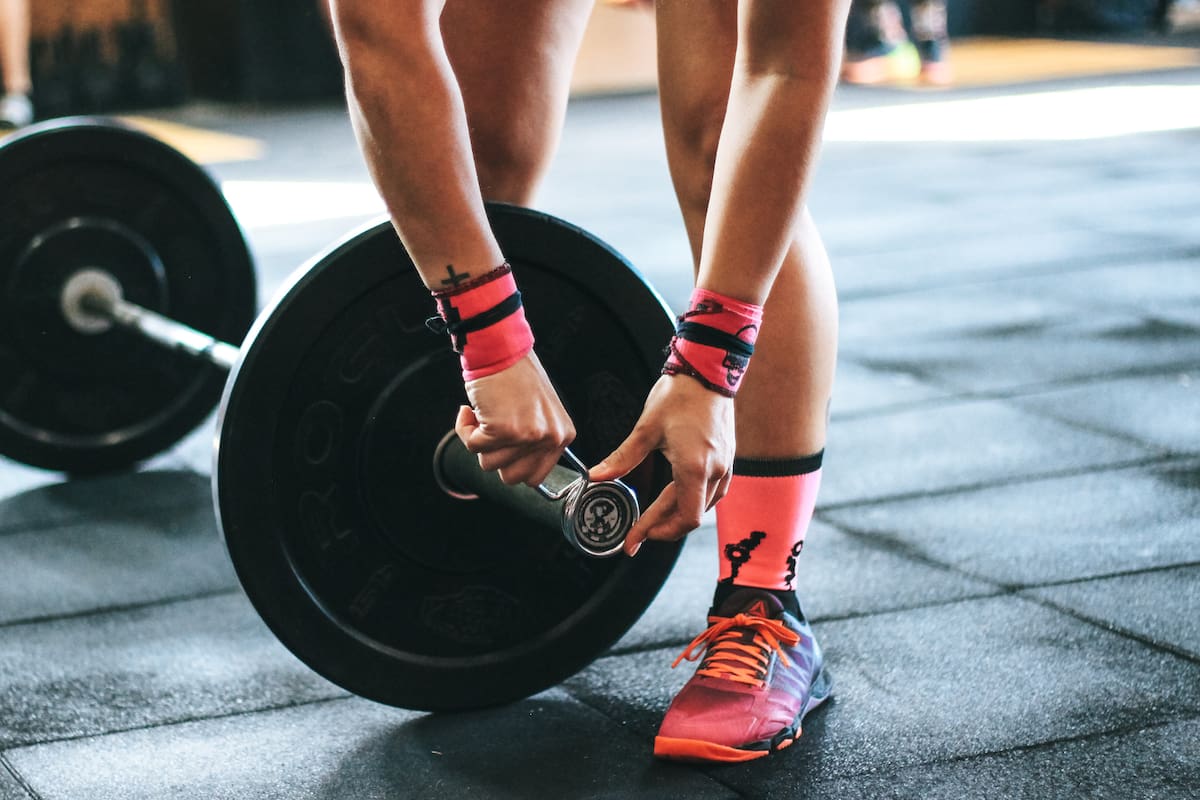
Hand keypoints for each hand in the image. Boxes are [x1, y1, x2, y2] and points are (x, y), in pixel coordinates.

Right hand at [455, 352, 575, 486]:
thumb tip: (516, 472)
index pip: (535, 477)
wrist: (500, 348)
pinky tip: (472, 409)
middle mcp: (549, 438)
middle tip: (493, 430)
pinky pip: (472, 446)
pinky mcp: (502, 430)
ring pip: (488, 464)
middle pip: (511, 478)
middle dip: (495, 456)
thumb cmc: (515, 376)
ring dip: (479, 440)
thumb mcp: (539, 413)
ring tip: (486, 413)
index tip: (504, 446)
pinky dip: (465, 428)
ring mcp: (527, 435)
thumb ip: (535, 442)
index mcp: (562, 435)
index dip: (512, 464)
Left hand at [589, 375, 734, 555]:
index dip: (655, 533)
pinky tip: (678, 498)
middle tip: (638, 533)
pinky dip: (694, 502)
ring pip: (704, 507)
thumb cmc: (680, 395)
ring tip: (654, 519)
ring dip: (678, 516)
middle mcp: (715, 472)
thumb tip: (596, 477)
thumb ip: (622, 457)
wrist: (709, 369)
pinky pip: (714, 493)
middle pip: (690, 517)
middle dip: (662, 528)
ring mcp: (726, 466)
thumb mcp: (646, 429)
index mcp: (695, 468)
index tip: (633, 540)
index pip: (681, 518)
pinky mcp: (728, 459)